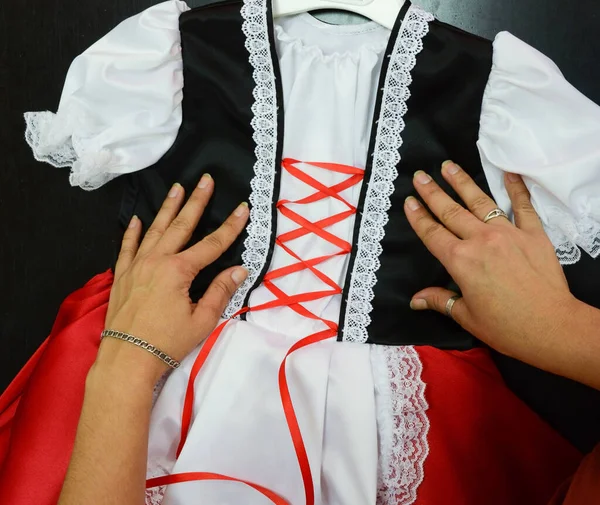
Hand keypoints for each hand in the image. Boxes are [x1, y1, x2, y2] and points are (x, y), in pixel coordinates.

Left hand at [97, 174, 248, 382]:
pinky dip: (133, 231)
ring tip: (177, 188)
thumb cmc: (167, 342)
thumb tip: (240, 270)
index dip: (230, 226)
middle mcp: (157, 260)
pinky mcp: (122, 275)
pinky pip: (127, 246)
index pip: (211, 244)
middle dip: (196, 202)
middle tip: (205, 180)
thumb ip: (220, 292)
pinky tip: (138, 218)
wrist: (127, 358)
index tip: (243, 208)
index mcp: (179, 271)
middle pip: (181, 226)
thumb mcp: (202, 320)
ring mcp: (136, 265)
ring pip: (155, 229)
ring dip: (168, 207)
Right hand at [404, 161, 577, 364]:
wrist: (552, 327)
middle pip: (450, 211)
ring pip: (479, 202)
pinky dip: (516, 188)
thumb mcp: (466, 317)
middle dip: (432, 192)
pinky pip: (522, 206)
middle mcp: (480, 240)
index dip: (418, 216)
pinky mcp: (533, 234)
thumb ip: (440, 300)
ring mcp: (508, 233)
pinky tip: (509, 173)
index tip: (409, 201)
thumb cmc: (506, 327)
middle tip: (419, 175)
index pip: (432, 233)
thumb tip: (415, 300)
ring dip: (461, 182)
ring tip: (448, 166)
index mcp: (460, 261)